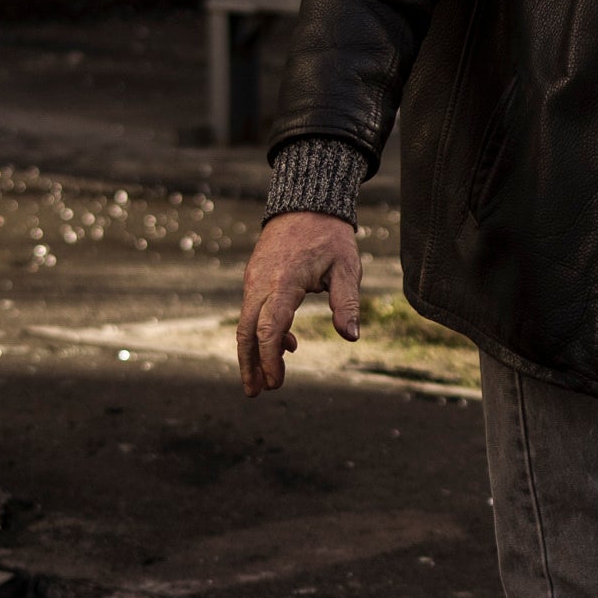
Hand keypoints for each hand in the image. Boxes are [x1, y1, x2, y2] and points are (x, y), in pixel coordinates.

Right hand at [239, 209, 367, 392]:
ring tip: (263, 381)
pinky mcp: (254, 279)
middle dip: (250, 365)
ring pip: (245, 323)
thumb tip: (352, 337)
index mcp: (283, 282)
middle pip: (246, 331)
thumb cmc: (330, 237)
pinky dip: (260, 334)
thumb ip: (348, 304)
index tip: (276, 382)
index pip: (269, 328)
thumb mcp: (347, 268)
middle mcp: (261, 283)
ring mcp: (253, 280)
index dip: (270, 358)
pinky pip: (252, 312)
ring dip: (252, 353)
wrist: (306, 204)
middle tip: (257, 393)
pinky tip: (287, 345)